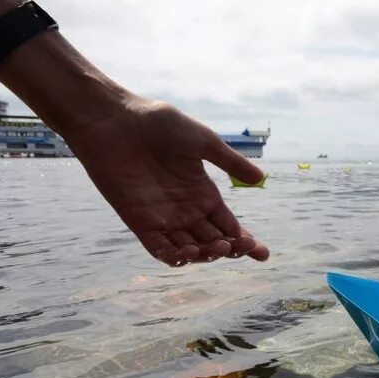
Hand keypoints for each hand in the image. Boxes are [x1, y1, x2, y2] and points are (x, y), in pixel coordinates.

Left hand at [63, 96, 269, 265]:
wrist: (115, 121)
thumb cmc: (159, 124)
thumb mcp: (203, 141)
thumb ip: (230, 162)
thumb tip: (260, 178)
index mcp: (204, 194)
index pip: (230, 226)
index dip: (246, 242)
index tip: (263, 253)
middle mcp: (186, 211)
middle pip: (213, 242)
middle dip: (229, 250)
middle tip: (236, 246)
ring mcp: (163, 218)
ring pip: (189, 250)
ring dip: (204, 255)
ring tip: (216, 247)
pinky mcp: (138, 220)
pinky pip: (158, 248)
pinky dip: (172, 256)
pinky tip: (186, 254)